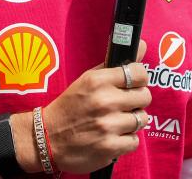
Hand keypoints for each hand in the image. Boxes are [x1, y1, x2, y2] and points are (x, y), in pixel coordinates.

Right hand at [21, 41, 151, 173]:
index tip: (134, 84)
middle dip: (137, 101)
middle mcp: (104, 101)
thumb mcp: (87, 80)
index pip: (139, 73)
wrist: (47, 139)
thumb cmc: (70, 107)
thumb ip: (114, 65)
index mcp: (98, 81)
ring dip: (132, 122)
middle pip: (145, 96)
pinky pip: (134, 141)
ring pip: (142, 119)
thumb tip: (142, 45)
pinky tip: (113, 137)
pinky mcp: (109, 147)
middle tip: (125, 105)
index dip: (140, 79)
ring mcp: (108, 125)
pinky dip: (126, 140)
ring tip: (117, 122)